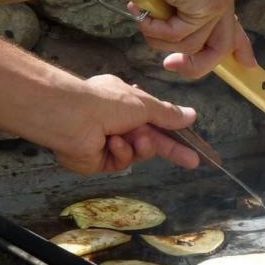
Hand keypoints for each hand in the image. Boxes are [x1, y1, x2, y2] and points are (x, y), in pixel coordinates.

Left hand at [51, 75, 200, 175]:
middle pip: (151, 141)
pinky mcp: (99, 161)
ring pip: (138, 154)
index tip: (192, 144)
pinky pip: (120, 162)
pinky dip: (120, 152)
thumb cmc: (106, 103)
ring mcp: (107, 143)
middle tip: (193, 161)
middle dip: (171, 150)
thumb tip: (192, 114)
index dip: (175, 131)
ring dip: (140, 147)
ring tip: (135, 138)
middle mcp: (116, 123)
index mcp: (126, 104)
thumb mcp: (145, 104)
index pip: (156, 120)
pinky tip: (112, 143)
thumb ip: (168, 114)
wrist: (71, 117)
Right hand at [130, 0, 256, 78]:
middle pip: (222, 46)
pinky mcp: (210, 8)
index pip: (233, 24)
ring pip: (194, 45)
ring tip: (144, 20)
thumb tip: (157, 25)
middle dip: (197, 65)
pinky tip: (146, 15)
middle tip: (170, 65)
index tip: (249, 64)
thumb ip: (174, 9)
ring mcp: (219, 2)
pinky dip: (158, 31)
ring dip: (162, 39)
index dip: (241, 47)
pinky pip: (182, 37)